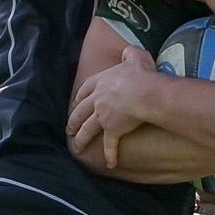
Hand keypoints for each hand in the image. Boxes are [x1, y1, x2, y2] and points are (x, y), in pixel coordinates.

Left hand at [68, 45, 165, 167]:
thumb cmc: (141, 74)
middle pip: (80, 112)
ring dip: (81, 139)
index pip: (84, 90)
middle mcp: (97, 99)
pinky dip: (110, 154)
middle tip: (69, 129)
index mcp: (100, 82)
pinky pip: (109, 145)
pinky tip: (110, 163)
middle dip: (73, 121)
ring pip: (87, 129)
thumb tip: (128, 51)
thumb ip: (129, 53)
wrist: (145, 92)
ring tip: (76, 147)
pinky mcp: (112, 130)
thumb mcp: (135, 56)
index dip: (79, 98)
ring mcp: (102, 116)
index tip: (75, 104)